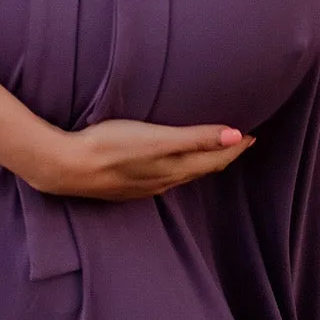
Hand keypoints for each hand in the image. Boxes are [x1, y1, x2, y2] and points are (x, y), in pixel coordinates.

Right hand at [30, 118, 254, 200]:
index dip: (235, 147)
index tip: (252, 134)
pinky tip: (169, 163)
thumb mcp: (157, 139)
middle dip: (222, 155)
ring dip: (201, 162)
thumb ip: (196, 138)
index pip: (215, 160)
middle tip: (238, 141)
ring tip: (210, 150)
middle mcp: (164, 181)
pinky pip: (164, 177)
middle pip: (202, 169)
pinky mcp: (127, 185)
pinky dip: (178, 168)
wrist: (67, 168)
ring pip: (183, 175)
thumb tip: (236, 136)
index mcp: (175, 169)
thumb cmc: (111, 147)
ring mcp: (144, 186)